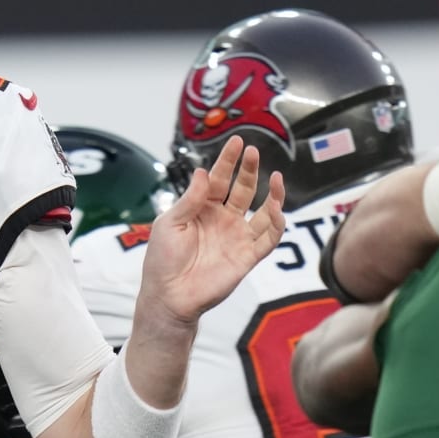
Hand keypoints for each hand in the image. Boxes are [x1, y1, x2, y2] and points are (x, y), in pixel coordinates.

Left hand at [137, 137, 285, 327]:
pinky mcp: (247, 256)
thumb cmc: (162, 260)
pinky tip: (275, 208)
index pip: (218, 179)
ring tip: (276, 177)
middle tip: (254, 152)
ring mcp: (236, 237)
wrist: (169, 296)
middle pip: (242, 189)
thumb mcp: (170, 224)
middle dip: (249, 170)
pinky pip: (268, 238)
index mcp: (201, 209)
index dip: (228, 161)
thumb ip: (189, 199)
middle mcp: (222, 219)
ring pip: (262, 211)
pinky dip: (276, 223)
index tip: (238, 141)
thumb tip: (202, 171)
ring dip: (272, 195)